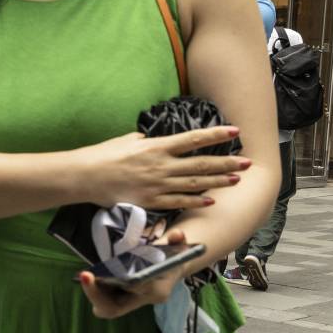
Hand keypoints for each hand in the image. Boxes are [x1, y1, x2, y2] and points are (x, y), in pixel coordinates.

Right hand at [77, 126, 247, 209]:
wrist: (85, 176)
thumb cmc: (103, 155)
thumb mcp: (127, 139)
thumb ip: (147, 141)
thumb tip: (156, 139)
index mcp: (156, 147)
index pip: (192, 139)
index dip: (215, 135)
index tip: (233, 131)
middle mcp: (161, 165)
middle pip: (201, 164)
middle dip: (226, 163)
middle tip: (247, 162)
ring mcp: (158, 185)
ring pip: (195, 184)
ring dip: (218, 181)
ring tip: (236, 180)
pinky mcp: (151, 201)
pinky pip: (179, 202)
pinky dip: (196, 201)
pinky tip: (210, 199)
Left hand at [79, 229, 190, 318]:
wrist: (172, 268)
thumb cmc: (173, 257)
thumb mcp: (178, 247)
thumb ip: (177, 239)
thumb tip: (177, 234)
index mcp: (158, 290)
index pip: (139, 291)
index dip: (126, 283)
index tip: (112, 274)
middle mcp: (143, 300)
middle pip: (115, 308)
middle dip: (97, 295)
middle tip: (85, 275)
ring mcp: (132, 302)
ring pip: (107, 308)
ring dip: (94, 293)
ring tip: (84, 275)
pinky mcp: (122, 298)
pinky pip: (105, 302)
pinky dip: (96, 291)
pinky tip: (89, 277)